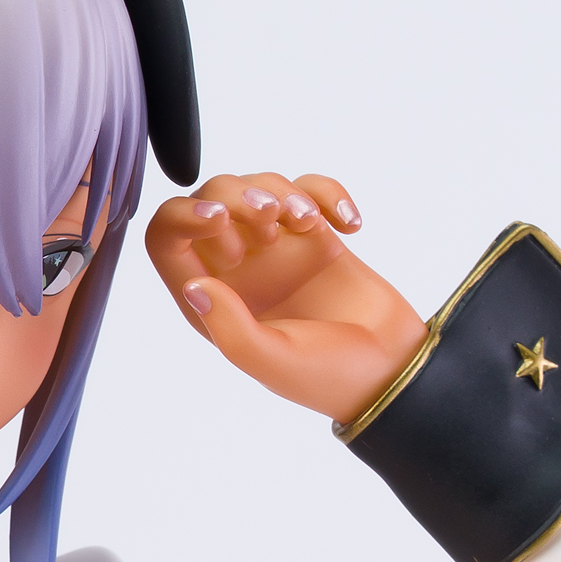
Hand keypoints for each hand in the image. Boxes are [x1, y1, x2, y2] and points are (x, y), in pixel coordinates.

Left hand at [144, 174, 427, 422]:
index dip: (181, 217)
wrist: (393, 370)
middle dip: (238, 195)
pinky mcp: (317, 236)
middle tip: (269, 217)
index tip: (218, 218)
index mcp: (213, 298)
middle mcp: (238, 268)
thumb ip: (230, 326)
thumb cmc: (329, 375)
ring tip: (308, 222)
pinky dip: (329, 194)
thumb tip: (193, 284)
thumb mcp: (273, 361)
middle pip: (213, 198)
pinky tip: (350, 226)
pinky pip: (311, 191)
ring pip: (260, 186)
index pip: (168, 239)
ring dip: (283, 193)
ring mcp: (278, 248)